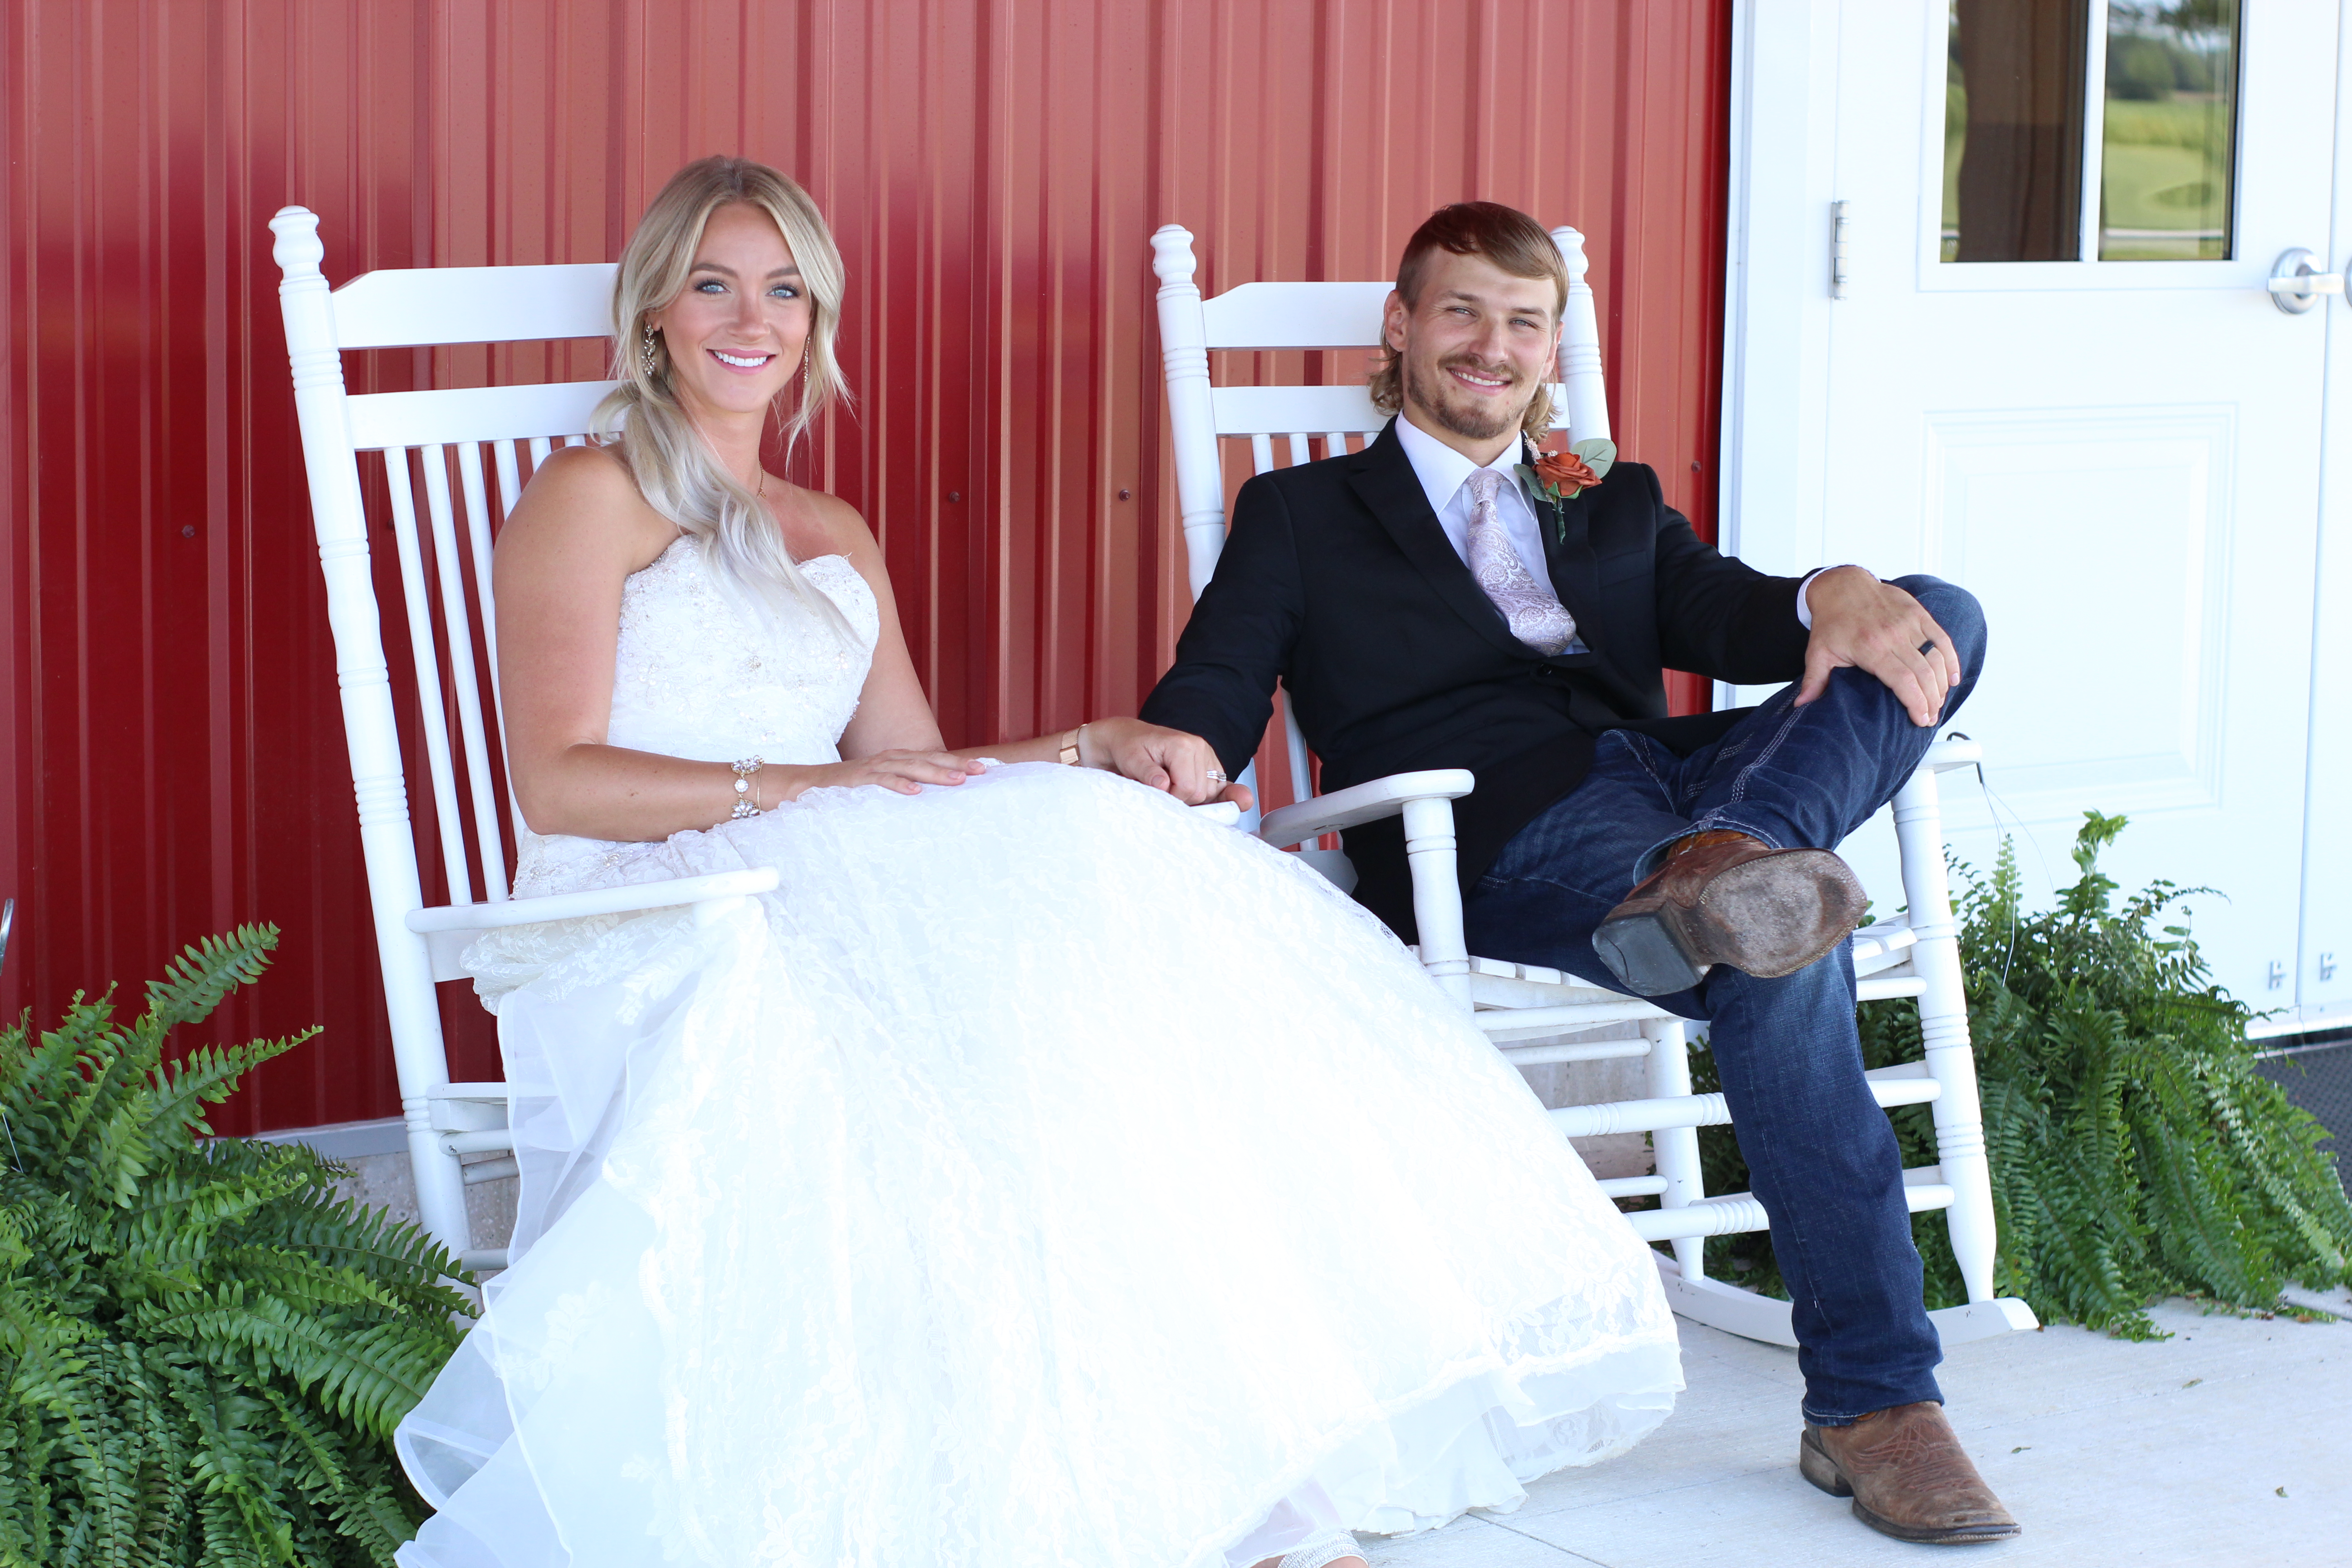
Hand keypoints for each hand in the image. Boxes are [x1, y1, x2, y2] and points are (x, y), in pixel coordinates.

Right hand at [781, 749, 983, 799]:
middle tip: (982, 771)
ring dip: (935, 772)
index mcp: (898, 761)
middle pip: (928, 759)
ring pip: (910, 768)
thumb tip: (933, 799)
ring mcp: (874, 768)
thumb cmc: (851, 789)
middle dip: (956, 764)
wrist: (808, 785)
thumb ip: (905, 788)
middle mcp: (889, 760)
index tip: (985, 769)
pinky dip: (899, 785)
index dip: (959, 761)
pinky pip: (881, 781)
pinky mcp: (858, 780)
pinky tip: (916, 792)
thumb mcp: (883, 787)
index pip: (934, 759)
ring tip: (959, 779)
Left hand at [1084, 717, 1254, 808]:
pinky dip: (1200, 791)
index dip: (1171, 798)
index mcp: (1183, 745)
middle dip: (1181, 797)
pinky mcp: (1210, 760)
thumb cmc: (1128, 749)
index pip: (1188, 788)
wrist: (1129, 737)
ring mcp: (1207, 753)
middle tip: (1161, 788)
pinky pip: (1214, 786)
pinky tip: (1183, 785)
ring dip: (1189, 795)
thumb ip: (1148, 773)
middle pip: (1201, 792)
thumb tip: (1163, 786)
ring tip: (1170, 783)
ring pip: (1209, 792)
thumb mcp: (1132, 761)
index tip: (1155, 792)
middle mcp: (1200, 746)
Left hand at [1796, 568, 1960, 727]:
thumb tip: (1800, 706)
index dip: (1916, 703)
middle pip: (1923, 673)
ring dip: (1941, 684)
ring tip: (1937, 704)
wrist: (1842, 586)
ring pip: (1936, 658)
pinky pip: (1942, 639)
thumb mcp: (1818, 653)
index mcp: (1870, 647)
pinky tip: (1952, 679)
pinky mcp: (1918, 614)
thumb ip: (1813, 681)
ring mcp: (1909, 622)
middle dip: (1931, 701)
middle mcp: (1893, 634)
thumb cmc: (1831, 622)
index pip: (1903, 680)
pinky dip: (1951, 660)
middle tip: (1930, 718)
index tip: (1921, 720)